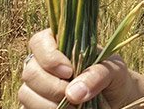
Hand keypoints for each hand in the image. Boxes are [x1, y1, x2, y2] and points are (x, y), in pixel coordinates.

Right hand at [18, 28, 143, 108]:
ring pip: (26, 94)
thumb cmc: (114, 77)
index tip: (69, 71)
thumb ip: (97, 74)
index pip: (39, 41)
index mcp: (59, 45)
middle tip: (74, 95)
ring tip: (74, 107)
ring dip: (49, 104)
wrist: (117, 99)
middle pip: (30, 72)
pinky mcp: (36, 106)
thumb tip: (73, 93)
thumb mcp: (114, 69)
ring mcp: (37, 87)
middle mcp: (44, 65)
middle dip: (51, 86)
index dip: (49, 56)